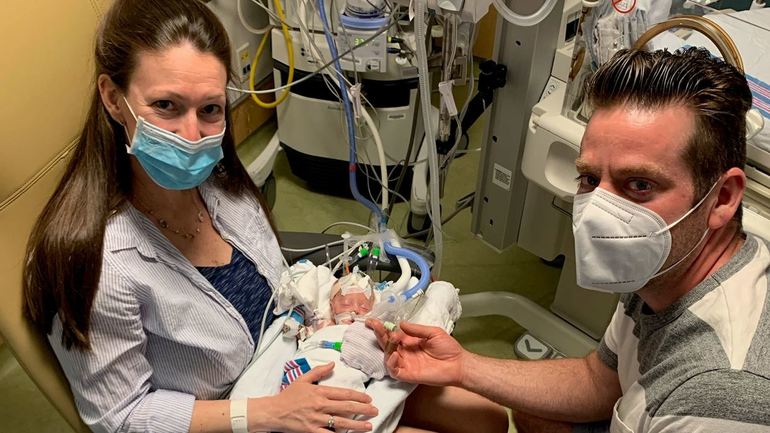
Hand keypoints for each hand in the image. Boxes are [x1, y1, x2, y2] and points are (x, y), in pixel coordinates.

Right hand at [260, 362, 377, 432]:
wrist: (273, 412)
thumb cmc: (288, 396)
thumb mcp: (302, 379)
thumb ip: (319, 371)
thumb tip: (333, 364)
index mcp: (319, 392)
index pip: (344, 394)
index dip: (358, 396)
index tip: (368, 399)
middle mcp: (320, 405)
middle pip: (346, 407)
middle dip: (363, 409)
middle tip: (375, 411)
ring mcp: (316, 419)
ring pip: (341, 422)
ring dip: (357, 424)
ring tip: (369, 426)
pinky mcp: (311, 431)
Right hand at [382, 322, 467, 386]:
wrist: (458, 363)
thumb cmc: (448, 348)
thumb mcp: (433, 332)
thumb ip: (416, 330)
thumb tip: (400, 324)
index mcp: (409, 342)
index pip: (392, 334)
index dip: (383, 328)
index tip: (373, 321)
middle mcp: (405, 352)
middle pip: (387, 344)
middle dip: (380, 334)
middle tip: (375, 325)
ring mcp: (406, 364)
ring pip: (388, 357)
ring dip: (386, 347)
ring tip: (391, 338)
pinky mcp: (408, 375)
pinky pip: (394, 371)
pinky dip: (391, 363)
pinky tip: (395, 355)